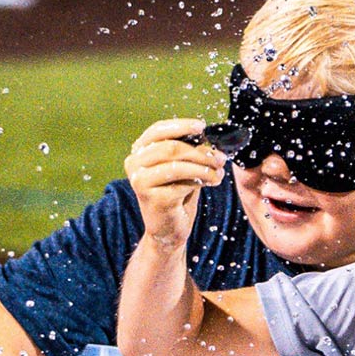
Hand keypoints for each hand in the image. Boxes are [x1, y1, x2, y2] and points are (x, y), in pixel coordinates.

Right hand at [124, 119, 226, 248]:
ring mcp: (140, 181)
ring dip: (204, 167)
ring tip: (219, 172)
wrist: (168, 229)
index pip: (157, 130)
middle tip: (220, 158)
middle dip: (200, 152)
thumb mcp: (182, 168)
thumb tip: (209, 138)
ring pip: (178, 164)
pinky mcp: (152, 198)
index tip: (201, 127)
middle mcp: (134, 164)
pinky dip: (201, 181)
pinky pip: (182, 183)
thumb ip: (189, 151)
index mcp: (139, 152)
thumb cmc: (176, 195)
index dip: (180, 126)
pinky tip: (212, 182)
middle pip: (171, 147)